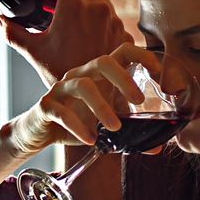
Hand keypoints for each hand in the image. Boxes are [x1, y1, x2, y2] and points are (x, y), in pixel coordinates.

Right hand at [0, 0, 132, 85]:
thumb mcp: (34, 51)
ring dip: (90, 5)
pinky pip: (112, 19)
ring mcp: (113, 19)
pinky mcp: (124, 33)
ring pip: (101, 0)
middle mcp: (96, 7)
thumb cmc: (60, 72)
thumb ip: (14, 34)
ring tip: (78, 24)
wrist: (93, 96)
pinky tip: (92, 39)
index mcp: (72, 6)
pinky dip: (103, 24)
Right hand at [6, 43, 160, 156]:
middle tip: (139, 100)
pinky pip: (62, 111)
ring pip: (83, 85)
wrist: (40, 133)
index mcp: (99, 76)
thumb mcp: (107, 126)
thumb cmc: (78, 121)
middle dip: (123, 78)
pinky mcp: (46, 105)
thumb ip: (131, 134)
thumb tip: (158, 147)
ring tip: (115, 128)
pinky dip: (78, 126)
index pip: (122, 53)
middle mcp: (80, 75)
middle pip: (103, 62)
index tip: (158, 72)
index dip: (142, 56)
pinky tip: (91, 140)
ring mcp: (62, 88)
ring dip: (101, 106)